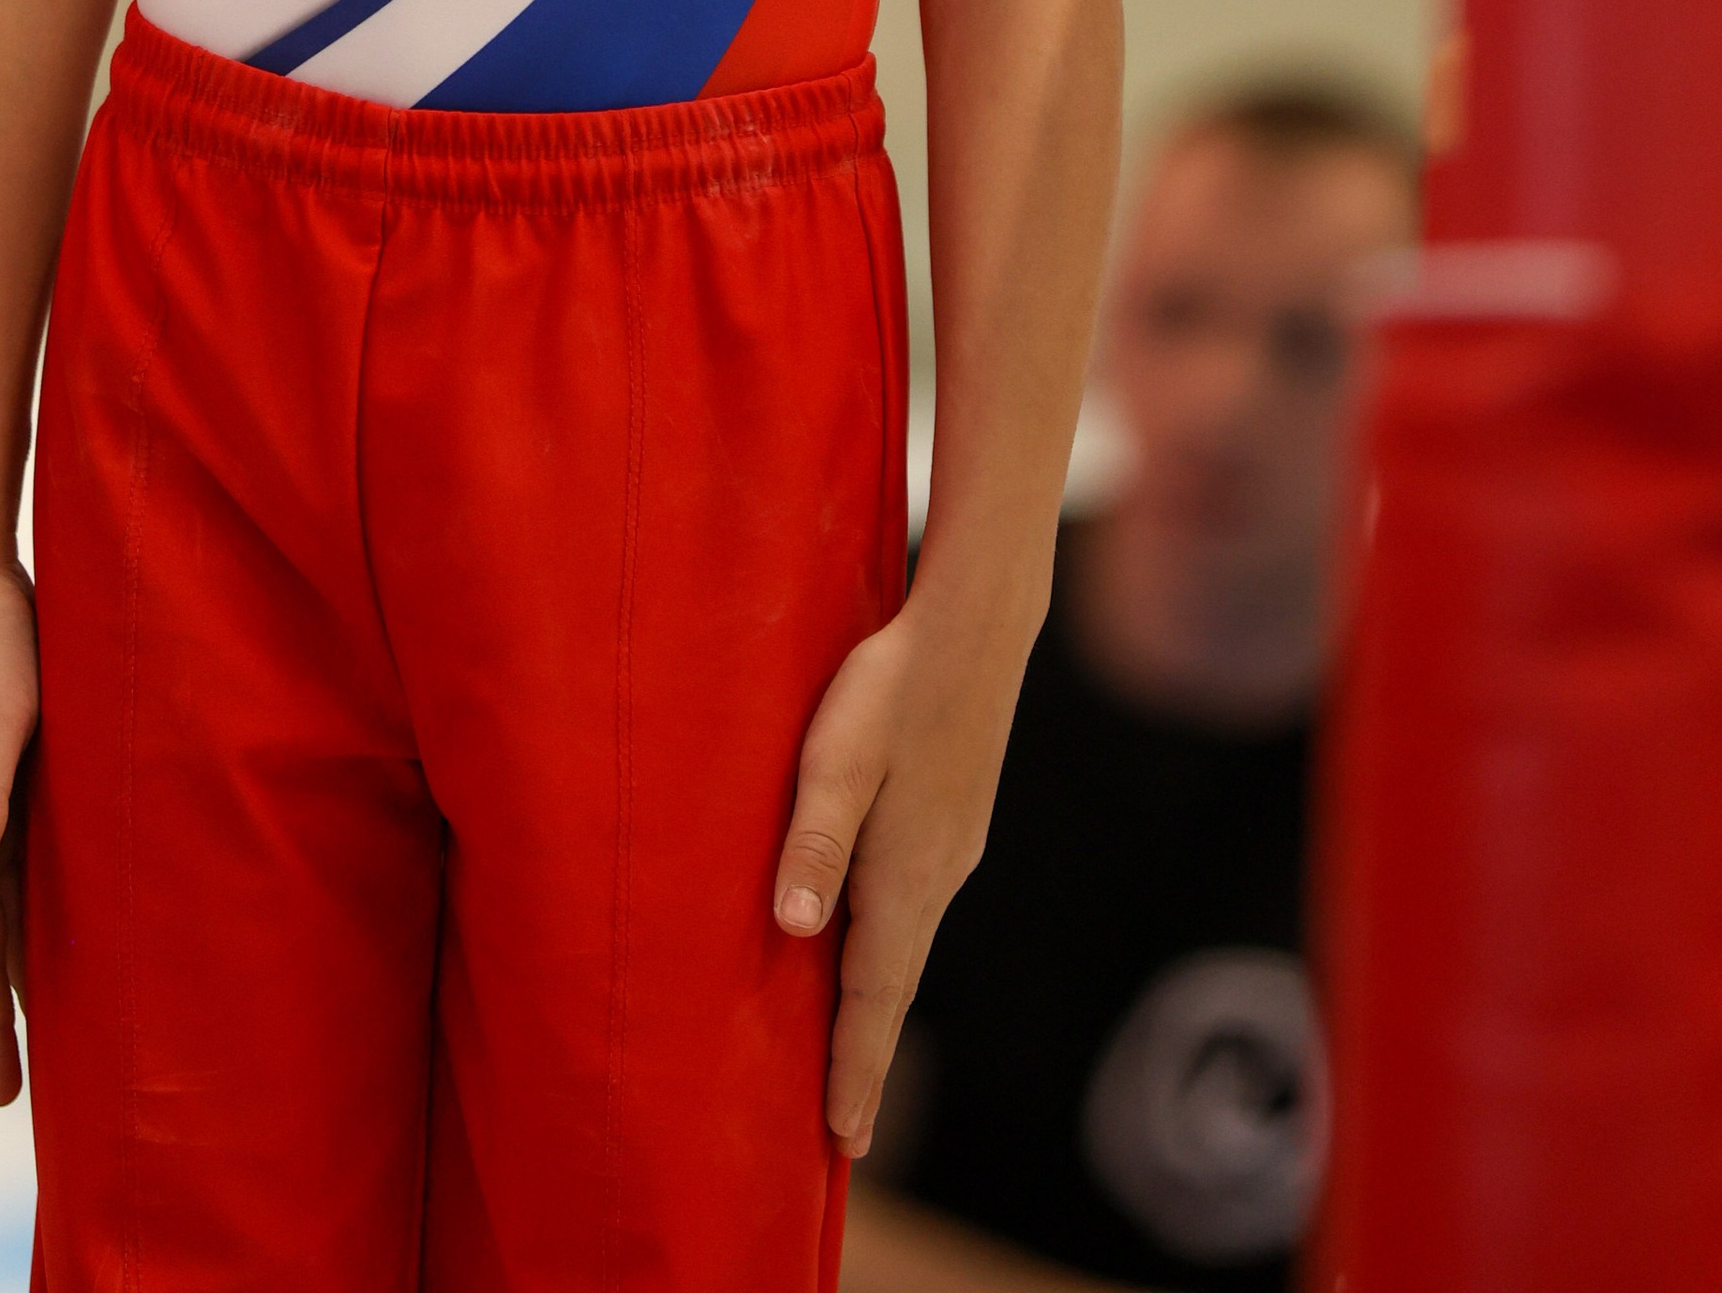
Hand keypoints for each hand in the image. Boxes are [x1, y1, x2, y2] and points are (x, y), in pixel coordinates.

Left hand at [773, 596, 1025, 1157]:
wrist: (977, 628)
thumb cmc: (892, 686)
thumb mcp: (837, 759)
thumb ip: (813, 840)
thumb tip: (795, 928)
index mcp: (905, 877)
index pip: (875, 999)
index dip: (855, 1070)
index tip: (843, 1143)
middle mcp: (936, 877)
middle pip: (895, 988)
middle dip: (867, 1057)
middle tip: (845, 1130)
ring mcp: (952, 849)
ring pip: (907, 947)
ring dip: (879, 1005)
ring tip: (850, 1054)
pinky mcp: (955, 821)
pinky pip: (915, 909)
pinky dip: (892, 953)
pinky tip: (873, 946)